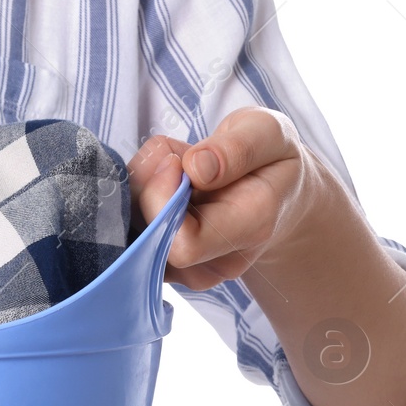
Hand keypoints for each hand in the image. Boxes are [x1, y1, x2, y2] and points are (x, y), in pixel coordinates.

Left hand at [128, 107, 324, 290]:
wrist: (276, 197)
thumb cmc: (271, 160)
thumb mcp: (268, 132)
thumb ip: (237, 147)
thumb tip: (195, 168)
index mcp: (250, 229)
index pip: (184, 243)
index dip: (162, 199)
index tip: (175, 159)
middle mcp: (216, 264)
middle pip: (148, 241)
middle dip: (144, 190)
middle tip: (170, 157)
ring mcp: (188, 272)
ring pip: (133, 237)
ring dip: (140, 193)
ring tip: (174, 169)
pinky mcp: (164, 267)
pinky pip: (129, 236)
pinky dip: (136, 204)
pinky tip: (164, 187)